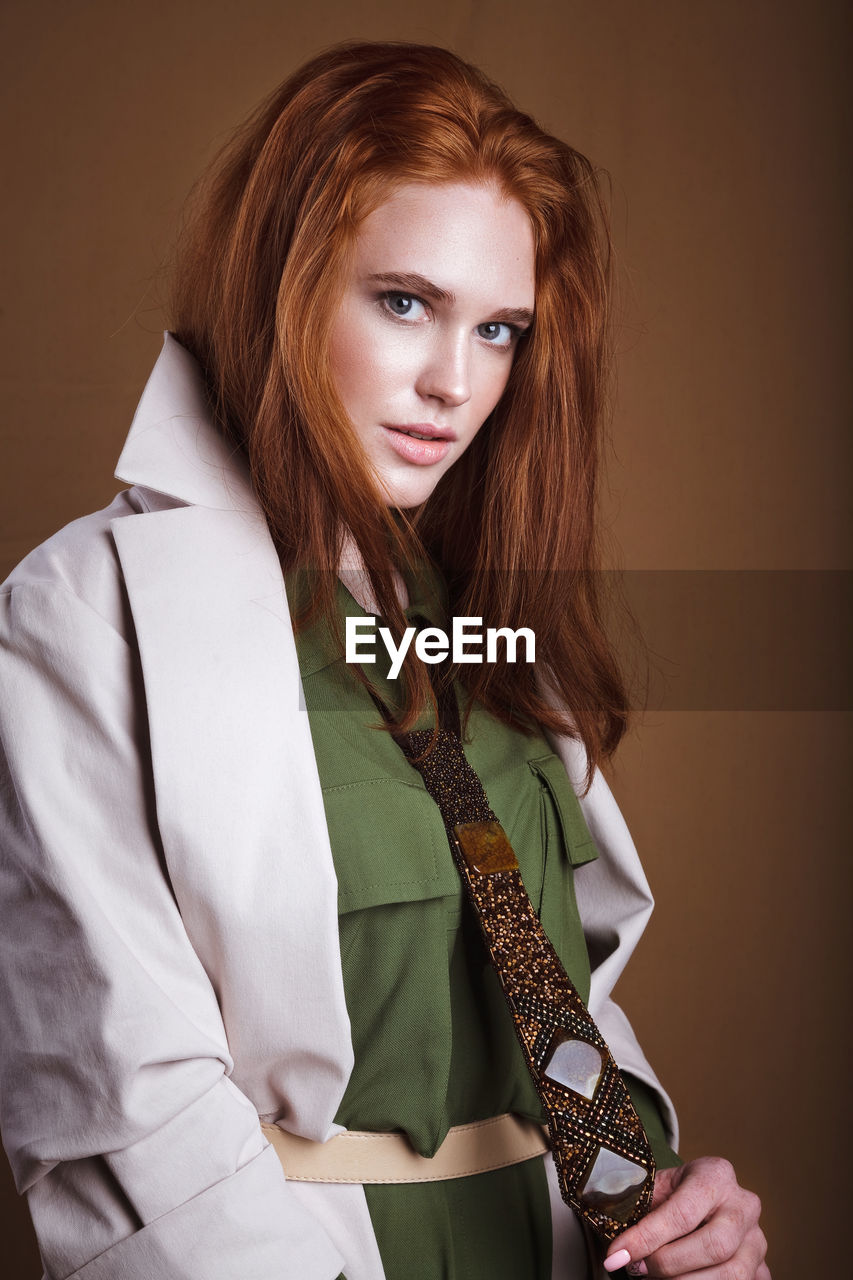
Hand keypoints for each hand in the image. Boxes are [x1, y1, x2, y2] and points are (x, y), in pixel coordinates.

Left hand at [602, 1157, 768, 1277]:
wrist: (702, 1196)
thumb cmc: (672, 1193)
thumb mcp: (656, 1188)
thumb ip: (639, 1211)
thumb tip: (615, 1251)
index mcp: (716, 1174)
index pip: (682, 1213)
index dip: (646, 1238)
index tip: (616, 1255)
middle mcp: (744, 1204)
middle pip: (714, 1247)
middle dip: (670, 1264)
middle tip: (639, 1269)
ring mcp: (757, 1238)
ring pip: (732, 1275)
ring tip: (656, 1278)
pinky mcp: (761, 1267)